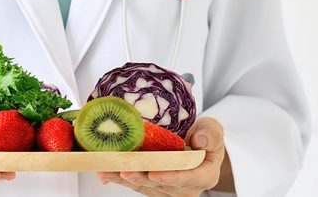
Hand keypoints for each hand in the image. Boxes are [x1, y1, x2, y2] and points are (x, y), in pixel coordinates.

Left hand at [96, 117, 224, 196]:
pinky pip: (135, 183)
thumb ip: (210, 134)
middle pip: (160, 185)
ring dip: (124, 179)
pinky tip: (104, 172)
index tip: (154, 173)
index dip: (170, 177)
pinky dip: (119, 178)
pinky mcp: (152, 185)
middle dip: (141, 178)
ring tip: (107, 170)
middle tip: (124, 170)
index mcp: (203, 175)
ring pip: (144, 186)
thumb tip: (199, 139)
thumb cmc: (204, 136)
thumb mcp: (213, 130)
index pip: (187, 178)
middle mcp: (184, 187)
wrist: (197, 145)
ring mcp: (167, 188)